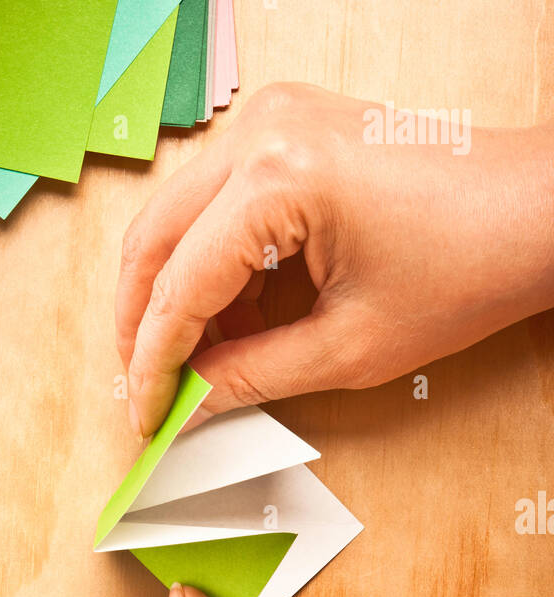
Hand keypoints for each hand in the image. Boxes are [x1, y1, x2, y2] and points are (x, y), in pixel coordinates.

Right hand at [118, 84, 553, 436]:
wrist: (533, 209)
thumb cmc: (467, 265)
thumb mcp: (348, 348)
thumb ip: (250, 378)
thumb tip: (185, 406)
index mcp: (279, 180)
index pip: (177, 288)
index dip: (152, 365)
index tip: (146, 416)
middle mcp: (262, 133)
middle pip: (152, 241)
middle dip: (141, 326)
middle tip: (146, 392)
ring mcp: (271, 120)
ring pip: (174, 219)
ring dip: (171, 296)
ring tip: (190, 365)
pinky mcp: (285, 128)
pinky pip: (213, 202)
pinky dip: (208, 265)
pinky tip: (225, 322)